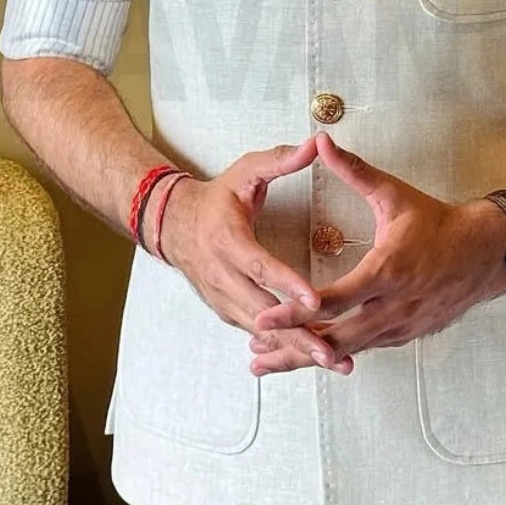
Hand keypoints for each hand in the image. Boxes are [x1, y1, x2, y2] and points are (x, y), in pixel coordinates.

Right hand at [158, 138, 350, 371]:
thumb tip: (318, 142)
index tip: (315, 300)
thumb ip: (281, 159)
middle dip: (298, 334)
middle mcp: (221, 275)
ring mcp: (221, 297)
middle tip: (332, 352)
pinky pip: (256, 333)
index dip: (287, 284)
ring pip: (260, 330)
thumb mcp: (245, 171)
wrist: (173, 223)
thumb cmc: (217, 197)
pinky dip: (281, 348)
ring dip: (295, 348)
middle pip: (262, 311)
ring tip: (333, 362)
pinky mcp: (225, 310)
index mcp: (227, 240)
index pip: (260, 266)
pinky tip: (310, 359)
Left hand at [248, 132, 505, 374]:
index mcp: (386, 271)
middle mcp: (393, 306)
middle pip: (336, 338)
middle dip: (293, 348)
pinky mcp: (407, 334)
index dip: (296, 312)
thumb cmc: (439, 222)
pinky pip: (366, 348)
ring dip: (310, 357)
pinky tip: (311, 356)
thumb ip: (354, 170)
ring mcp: (401, 325)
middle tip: (255, 355)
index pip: (334, 299)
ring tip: (270, 362)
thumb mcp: (395, 194)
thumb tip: (321, 141)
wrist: (487, 253)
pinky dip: (337, 353)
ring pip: (349, 350)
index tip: (264, 318)